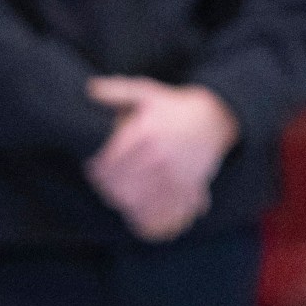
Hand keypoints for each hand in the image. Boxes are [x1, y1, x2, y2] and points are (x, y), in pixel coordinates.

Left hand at [84, 77, 239, 243]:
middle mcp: (159, 155)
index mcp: (144, 133)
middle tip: (103, 188)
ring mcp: (175, 172)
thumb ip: (116, 91)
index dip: (97, 171)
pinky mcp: (189, 186)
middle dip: (109, 188)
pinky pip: (166, 209)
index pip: (111, 162)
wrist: (215, 118)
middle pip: (123, 183)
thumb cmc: (175, 106)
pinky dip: (151, 216)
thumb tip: (90, 89)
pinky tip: (140, 215)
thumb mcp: (146, 91)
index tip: (92, 171)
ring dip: (126, 203)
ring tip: (118, 200)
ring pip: (142, 199)